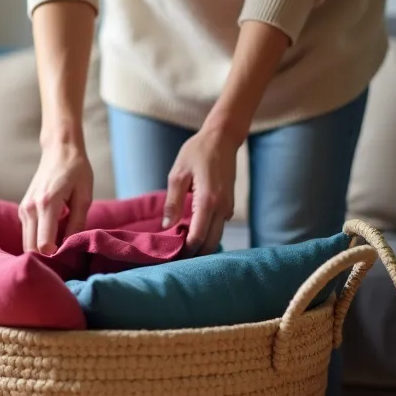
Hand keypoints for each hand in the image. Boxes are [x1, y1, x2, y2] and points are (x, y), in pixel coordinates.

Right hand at [20, 143, 92, 253]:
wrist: (58, 151)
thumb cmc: (76, 171)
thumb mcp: (84, 197)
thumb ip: (77, 223)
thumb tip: (71, 247)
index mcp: (47, 204)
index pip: (43, 243)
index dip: (55, 257)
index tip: (68, 261)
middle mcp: (30, 208)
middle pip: (31, 247)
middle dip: (46, 259)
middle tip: (65, 264)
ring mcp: (23, 209)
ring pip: (27, 243)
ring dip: (41, 251)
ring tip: (60, 252)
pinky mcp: (22, 210)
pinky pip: (27, 234)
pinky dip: (37, 241)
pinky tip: (53, 239)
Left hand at [163, 129, 239, 256]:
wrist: (222, 138)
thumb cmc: (197, 152)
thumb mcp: (178, 174)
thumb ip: (173, 202)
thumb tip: (167, 226)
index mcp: (208, 201)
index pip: (198, 237)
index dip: (186, 251)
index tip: (171, 257)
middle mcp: (222, 208)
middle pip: (211, 243)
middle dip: (195, 253)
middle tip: (175, 257)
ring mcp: (228, 207)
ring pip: (217, 236)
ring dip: (202, 244)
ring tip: (180, 246)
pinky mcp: (229, 205)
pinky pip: (219, 226)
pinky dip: (207, 232)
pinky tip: (190, 231)